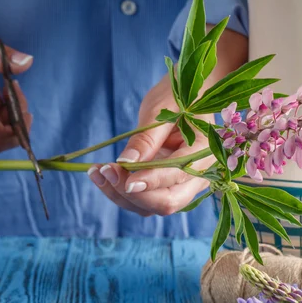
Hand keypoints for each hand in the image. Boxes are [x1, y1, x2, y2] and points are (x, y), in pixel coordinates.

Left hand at [88, 27, 247, 216]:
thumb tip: (126, 162)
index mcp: (204, 152)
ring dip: (122, 196)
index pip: (177, 175)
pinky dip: (123, 192)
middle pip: (167, 202)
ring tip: (96, 171)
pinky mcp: (167, 186)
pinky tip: (103, 175)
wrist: (190, 96)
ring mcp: (183, 185)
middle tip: (105, 171)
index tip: (124, 180)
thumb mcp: (162, 110)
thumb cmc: (180, 96)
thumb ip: (147, 139)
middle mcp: (198, 175)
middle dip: (133, 194)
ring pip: (153, 206)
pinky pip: (146, 199)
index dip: (150, 181)